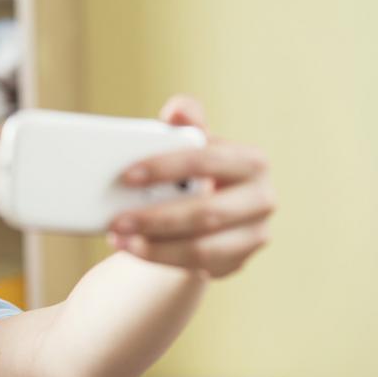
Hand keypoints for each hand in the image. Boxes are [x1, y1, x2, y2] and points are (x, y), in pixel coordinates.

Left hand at [107, 95, 275, 277]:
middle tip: (116, 220)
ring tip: (118, 238)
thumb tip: (177, 110)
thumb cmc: (196, 170)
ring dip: (155, 246)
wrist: (207, 214)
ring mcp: (254, 236)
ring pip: (202, 248)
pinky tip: (133, 250)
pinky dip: (160, 258)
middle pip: (206, 213)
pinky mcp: (237, 262)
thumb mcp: (191, 145)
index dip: (166, 168)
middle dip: (156, 218)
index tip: (127, 175)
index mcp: (251, 162)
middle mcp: (262, 199)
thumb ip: (187, 124)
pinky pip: (197, 267)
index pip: (206, 160)